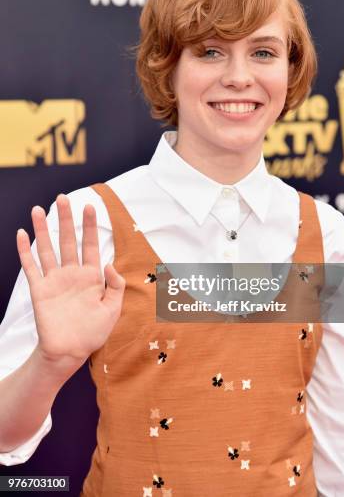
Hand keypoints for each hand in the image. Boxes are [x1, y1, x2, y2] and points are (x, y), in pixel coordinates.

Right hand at [16, 194, 124, 366]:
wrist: (70, 353)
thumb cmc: (93, 333)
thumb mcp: (113, 308)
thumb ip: (115, 285)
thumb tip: (109, 262)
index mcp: (91, 277)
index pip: (90, 245)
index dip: (89, 226)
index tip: (89, 206)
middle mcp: (72, 274)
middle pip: (67, 240)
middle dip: (65, 219)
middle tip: (62, 198)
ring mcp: (55, 280)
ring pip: (47, 248)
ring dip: (42, 229)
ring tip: (37, 209)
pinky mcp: (40, 290)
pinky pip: (31, 267)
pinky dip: (25, 251)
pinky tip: (21, 234)